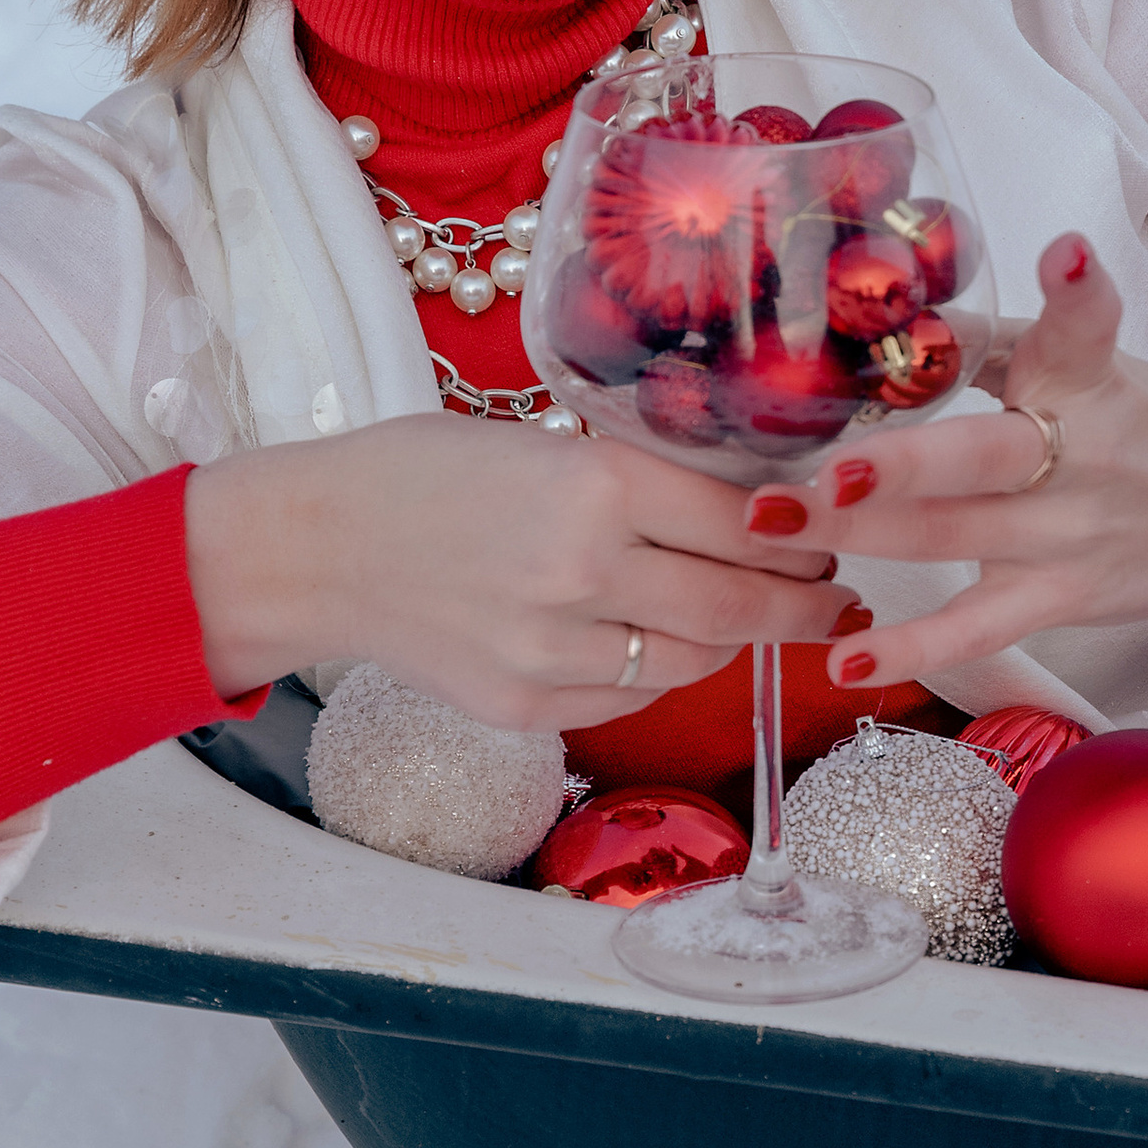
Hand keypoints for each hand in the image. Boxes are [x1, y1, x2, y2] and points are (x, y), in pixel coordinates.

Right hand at [187, 416, 850, 730]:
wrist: (316, 547)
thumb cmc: (428, 474)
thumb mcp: (545, 443)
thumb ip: (640, 481)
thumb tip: (756, 509)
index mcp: (594, 485)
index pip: (746, 523)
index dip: (802, 537)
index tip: (826, 537)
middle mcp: (582, 572)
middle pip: (740, 607)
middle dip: (804, 606)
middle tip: (832, 596)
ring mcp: (552, 649)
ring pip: (694, 663)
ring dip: (734, 641)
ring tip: (746, 616)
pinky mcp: (523, 703)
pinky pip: (631, 699)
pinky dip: (660, 674)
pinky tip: (659, 645)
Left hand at [773, 235, 1147, 689]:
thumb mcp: (1096, 368)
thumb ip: (1000, 344)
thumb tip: (901, 321)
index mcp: (1091, 380)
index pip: (1086, 331)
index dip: (1078, 293)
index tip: (1067, 255)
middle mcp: (1082, 459)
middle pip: (987, 458)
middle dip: (904, 466)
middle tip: (831, 467)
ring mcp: (1068, 537)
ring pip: (956, 537)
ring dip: (860, 534)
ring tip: (772, 522)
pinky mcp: (1060, 599)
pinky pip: (979, 630)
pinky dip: (913, 649)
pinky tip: (847, 660)